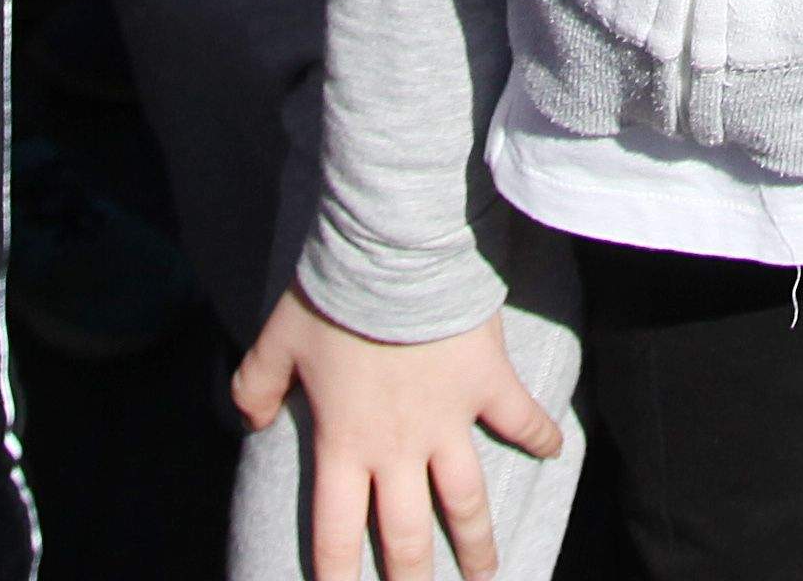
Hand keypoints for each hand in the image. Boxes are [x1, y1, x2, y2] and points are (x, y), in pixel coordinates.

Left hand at [232, 292, 567, 580]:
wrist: (394, 254)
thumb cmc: (333, 298)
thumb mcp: (277, 342)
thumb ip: (254, 387)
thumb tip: (246, 421)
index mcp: (344, 445)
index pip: (336, 532)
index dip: (338, 577)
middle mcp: (398, 448)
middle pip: (407, 536)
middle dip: (412, 580)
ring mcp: (449, 421)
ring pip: (466, 502)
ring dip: (479, 544)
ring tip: (487, 575)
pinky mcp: (486, 385)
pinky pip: (521, 419)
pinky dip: (541, 436)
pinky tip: (556, 454)